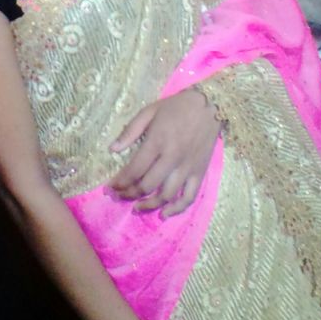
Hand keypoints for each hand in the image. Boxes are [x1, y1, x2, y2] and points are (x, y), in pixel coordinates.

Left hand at [108, 88, 220, 217]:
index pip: (135, 169)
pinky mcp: (200, 172)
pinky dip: (176, 209)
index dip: (120, 182)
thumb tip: (112, 149)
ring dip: (150, 205)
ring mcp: (187, 167)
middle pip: (148, 185)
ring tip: (138, 207)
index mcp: (157, 141)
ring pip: (167, 195)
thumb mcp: (149, 111)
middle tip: (120, 196)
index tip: (111, 187)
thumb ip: (130, 131)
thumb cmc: (176, 107)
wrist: (209, 105)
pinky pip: (189, 197)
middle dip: (130, 194)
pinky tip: (164, 214)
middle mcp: (172, 157)